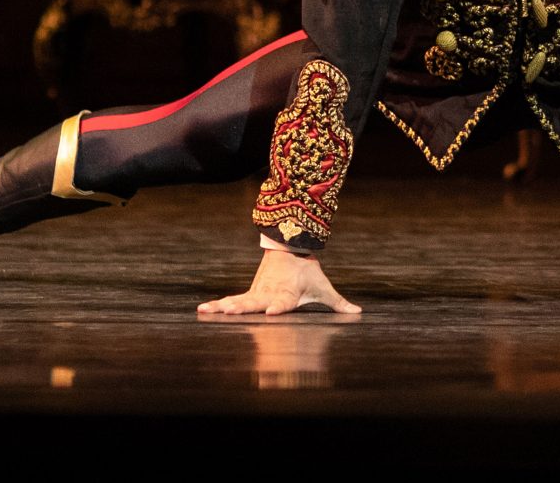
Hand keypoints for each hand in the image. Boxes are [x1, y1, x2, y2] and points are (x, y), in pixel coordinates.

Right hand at [198, 248, 361, 315]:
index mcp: (287, 294)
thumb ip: (339, 302)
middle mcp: (269, 294)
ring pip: (239, 301)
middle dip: (242, 308)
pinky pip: (232, 301)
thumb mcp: (324, 287)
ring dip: (224, 306)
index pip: (282, 303)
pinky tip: (201, 310)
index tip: (272, 312)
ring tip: (209, 311)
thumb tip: (358, 312)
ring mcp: (257, 293)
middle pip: (254, 303)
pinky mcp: (249, 293)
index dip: (277, 308)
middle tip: (229, 311)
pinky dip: (217, 305)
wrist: (290, 248)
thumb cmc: (307, 272)